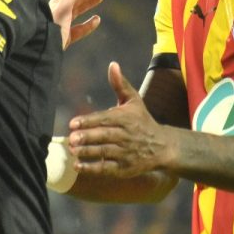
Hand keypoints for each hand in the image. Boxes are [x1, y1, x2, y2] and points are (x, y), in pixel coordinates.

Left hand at [48, 0, 109, 48]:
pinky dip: (88, 24)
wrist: (39, 51)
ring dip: (90, 2)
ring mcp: (63, 24)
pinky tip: (96, 20)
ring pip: (78, 10)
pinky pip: (79, 29)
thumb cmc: (49, 29)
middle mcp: (60, 11)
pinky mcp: (65, 38)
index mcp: (60, 2)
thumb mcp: (62, 9)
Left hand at [68, 62, 174, 177]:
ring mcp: (126, 153)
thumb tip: (112, 65)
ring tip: (72, 151)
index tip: (73, 123)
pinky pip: (106, 169)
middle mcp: (127, 135)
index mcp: (127, 118)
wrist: (161, 146)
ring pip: (104, 152)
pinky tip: (78, 166)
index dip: (89, 121)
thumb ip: (120, 84)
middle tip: (71, 138)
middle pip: (104, 136)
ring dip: (87, 152)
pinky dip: (92, 168)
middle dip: (87, 137)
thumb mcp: (134, 101)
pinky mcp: (124, 168)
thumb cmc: (142, 120)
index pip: (106, 119)